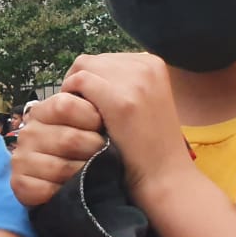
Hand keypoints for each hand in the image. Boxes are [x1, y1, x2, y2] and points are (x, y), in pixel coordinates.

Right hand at [10, 91, 107, 205]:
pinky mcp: (18, 184)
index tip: (101, 126)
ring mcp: (20, 158)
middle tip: (104, 156)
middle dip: (95, 151)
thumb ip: (93, 102)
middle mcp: (28, 133)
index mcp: (43, 111)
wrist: (70, 182)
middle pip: (68, 139)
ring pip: (60, 168)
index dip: (91, 117)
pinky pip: (45, 190)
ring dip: (84, 175)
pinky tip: (71, 190)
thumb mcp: (89, 120)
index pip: (65, 105)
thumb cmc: (84, 147)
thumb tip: (92, 89)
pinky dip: (63, 193)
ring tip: (92, 175)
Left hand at [58, 53, 194, 197]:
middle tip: (77, 112)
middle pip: (90, 61)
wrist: (164, 177)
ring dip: (72, 91)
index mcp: (152, 63)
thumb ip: (122, 83)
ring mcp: (136, 81)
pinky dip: (70, 99)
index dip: (90, 80)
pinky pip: (79, 82)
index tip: (88, 104)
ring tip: (78, 117)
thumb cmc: (148, 145)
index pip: (104, 59)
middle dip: (78, 84)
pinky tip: (77, 120)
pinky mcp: (121, 100)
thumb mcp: (143, 101)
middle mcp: (146, 66)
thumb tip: (84, 75)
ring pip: (82, 68)